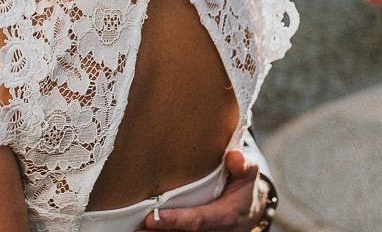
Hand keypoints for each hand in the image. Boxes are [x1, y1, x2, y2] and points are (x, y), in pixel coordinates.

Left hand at [136, 149, 268, 231]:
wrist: (249, 207)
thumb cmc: (243, 185)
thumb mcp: (249, 172)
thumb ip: (243, 164)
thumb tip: (234, 157)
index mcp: (226, 215)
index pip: (198, 220)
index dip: (176, 221)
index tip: (152, 218)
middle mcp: (215, 231)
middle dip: (160, 231)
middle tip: (134, 226)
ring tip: (131, 229)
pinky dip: (161, 231)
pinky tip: (139, 228)